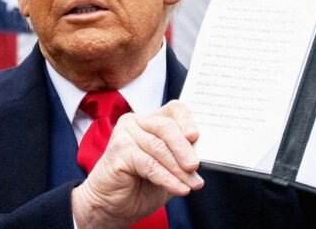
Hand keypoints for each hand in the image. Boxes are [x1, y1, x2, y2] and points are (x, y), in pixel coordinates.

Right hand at [71, 100, 203, 227]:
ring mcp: (125, 134)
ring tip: (192, 183)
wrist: (113, 205)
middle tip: (195, 166)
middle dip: (184, 148)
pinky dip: (167, 178)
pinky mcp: (118, 150)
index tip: (196, 136)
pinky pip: (149, 164)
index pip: (174, 110)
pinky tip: (179, 189)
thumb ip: (183, 157)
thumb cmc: (142, 184)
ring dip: (178, 169)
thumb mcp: (170, 168)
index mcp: (152, 121)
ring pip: (158, 148)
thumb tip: (202, 155)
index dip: (187, 120)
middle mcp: (137, 122)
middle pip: (166, 127)